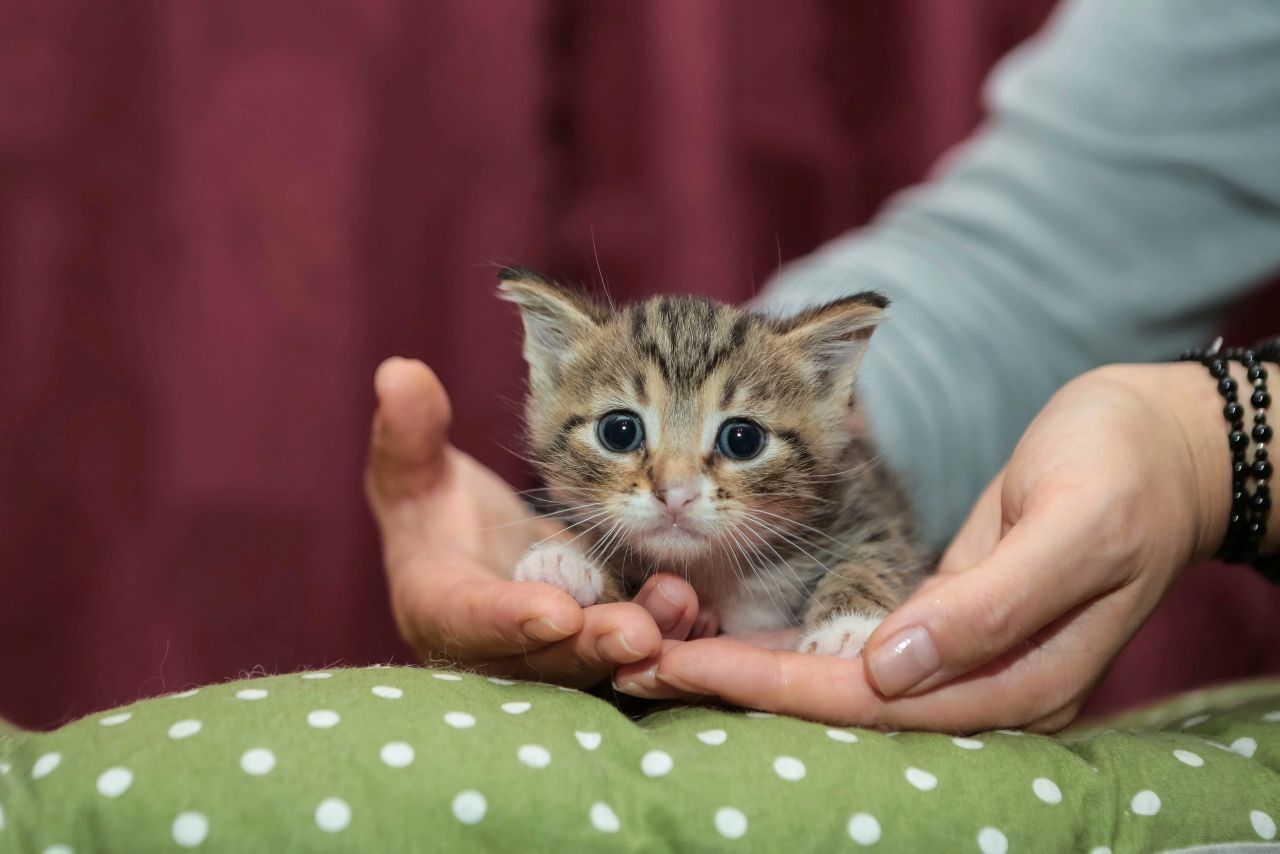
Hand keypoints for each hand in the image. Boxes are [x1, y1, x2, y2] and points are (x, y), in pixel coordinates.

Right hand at [366, 357, 698, 684]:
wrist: (468, 544)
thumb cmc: (431, 505)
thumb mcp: (411, 466)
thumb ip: (408, 432)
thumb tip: (399, 373)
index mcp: (439, 606)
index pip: (470, 620)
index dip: (509, 619)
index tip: (556, 610)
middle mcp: (496, 644)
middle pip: (543, 656)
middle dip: (591, 643)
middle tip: (639, 631)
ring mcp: (548, 649)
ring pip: (595, 653)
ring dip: (641, 633)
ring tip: (681, 600)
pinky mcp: (590, 640)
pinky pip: (625, 642)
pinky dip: (661, 628)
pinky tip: (700, 605)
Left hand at [616, 363, 1272, 730]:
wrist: (1168, 447)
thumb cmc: (1127, 472)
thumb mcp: (1073, 527)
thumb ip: (989, 605)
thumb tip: (889, 668)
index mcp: (1016, 678)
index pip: (865, 698)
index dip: (767, 683)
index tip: (679, 660)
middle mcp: (981, 683)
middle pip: (836, 702)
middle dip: (734, 681)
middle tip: (636, 657)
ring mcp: (960, 657)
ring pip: (833, 680)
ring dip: (744, 662)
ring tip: (656, 642)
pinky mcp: (942, 623)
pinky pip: (848, 647)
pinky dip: (780, 638)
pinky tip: (722, 619)